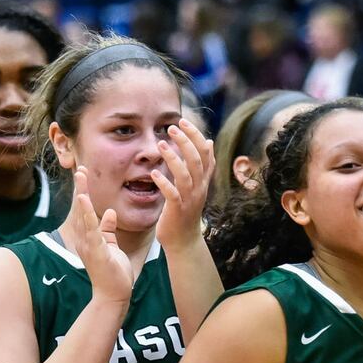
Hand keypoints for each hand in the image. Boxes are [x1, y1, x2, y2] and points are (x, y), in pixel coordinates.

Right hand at [66, 168, 132, 305]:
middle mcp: (85, 239)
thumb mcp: (111, 246)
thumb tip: (111, 212)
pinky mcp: (96, 250)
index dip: (84, 192)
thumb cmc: (113, 273)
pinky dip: (87, 213)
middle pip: (82, 209)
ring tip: (81, 177)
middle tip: (80, 168)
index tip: (84, 174)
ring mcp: (89, 245)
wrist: (114, 296)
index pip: (85, 211)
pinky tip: (85, 200)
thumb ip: (109, 229)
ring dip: (82, 195)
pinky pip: (91, 229)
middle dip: (81, 188)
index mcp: (89, 237)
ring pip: (84, 215)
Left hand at [152, 119, 214, 252]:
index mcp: (203, 181)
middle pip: (197, 160)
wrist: (184, 242)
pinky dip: (164, 184)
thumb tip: (209, 141)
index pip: (205, 153)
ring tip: (161, 144)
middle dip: (185, 141)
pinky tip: (154, 174)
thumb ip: (202, 166)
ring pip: (185, 175)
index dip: (195, 136)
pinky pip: (172, 195)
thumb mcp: (196, 186)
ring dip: (173, 158)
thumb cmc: (186, 211)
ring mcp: (189, 200)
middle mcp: (199, 188)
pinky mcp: (177, 211)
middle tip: (172, 127)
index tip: (183, 121)